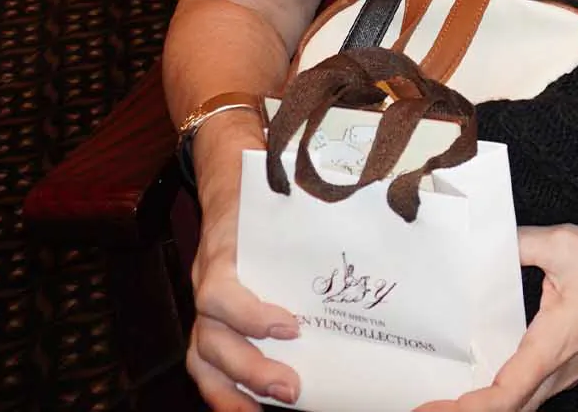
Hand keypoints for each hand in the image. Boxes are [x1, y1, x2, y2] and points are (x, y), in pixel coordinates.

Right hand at [183, 174, 303, 410]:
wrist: (230, 189)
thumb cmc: (264, 200)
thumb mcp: (285, 201)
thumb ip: (316, 212)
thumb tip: (373, 217)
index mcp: (224, 255)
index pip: (220, 292)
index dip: (250, 315)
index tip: (292, 327)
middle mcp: (208, 286)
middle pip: (212, 338)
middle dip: (250, 369)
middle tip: (291, 387)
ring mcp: (205, 310)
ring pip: (204, 358)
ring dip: (235, 389)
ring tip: (268, 406)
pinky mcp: (211, 326)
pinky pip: (206, 366)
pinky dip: (224, 393)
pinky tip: (248, 409)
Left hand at [416, 224, 577, 411]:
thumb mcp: (562, 244)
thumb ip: (514, 245)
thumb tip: (479, 245)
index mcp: (553, 346)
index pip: (503, 396)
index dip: (464, 410)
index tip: (428, 409)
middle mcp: (561, 369)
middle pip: (509, 410)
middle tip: (424, 406)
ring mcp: (570, 370)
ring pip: (523, 403)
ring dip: (486, 405)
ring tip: (445, 398)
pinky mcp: (575, 362)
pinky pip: (534, 391)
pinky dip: (504, 395)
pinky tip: (483, 377)